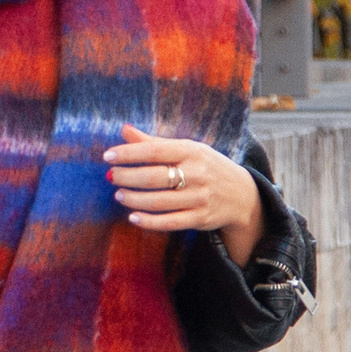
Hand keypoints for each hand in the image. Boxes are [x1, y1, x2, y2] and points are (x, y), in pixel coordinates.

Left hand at [103, 128, 264, 264]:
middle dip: (128, 177)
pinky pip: (170, 222)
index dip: (129, 153)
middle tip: (110, 176)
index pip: (155, 151)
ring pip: (159, 201)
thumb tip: (124, 130)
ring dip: (134, 199)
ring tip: (118, 195)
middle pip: (155, 177)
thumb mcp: (187, 149)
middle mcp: (197, 173)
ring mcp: (199, 197)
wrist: (242, 194)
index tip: (108, 156)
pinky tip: (133, 218)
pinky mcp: (200, 218)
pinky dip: (149, 221)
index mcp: (191, 151)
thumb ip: (153, 142)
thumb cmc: (206, 167)